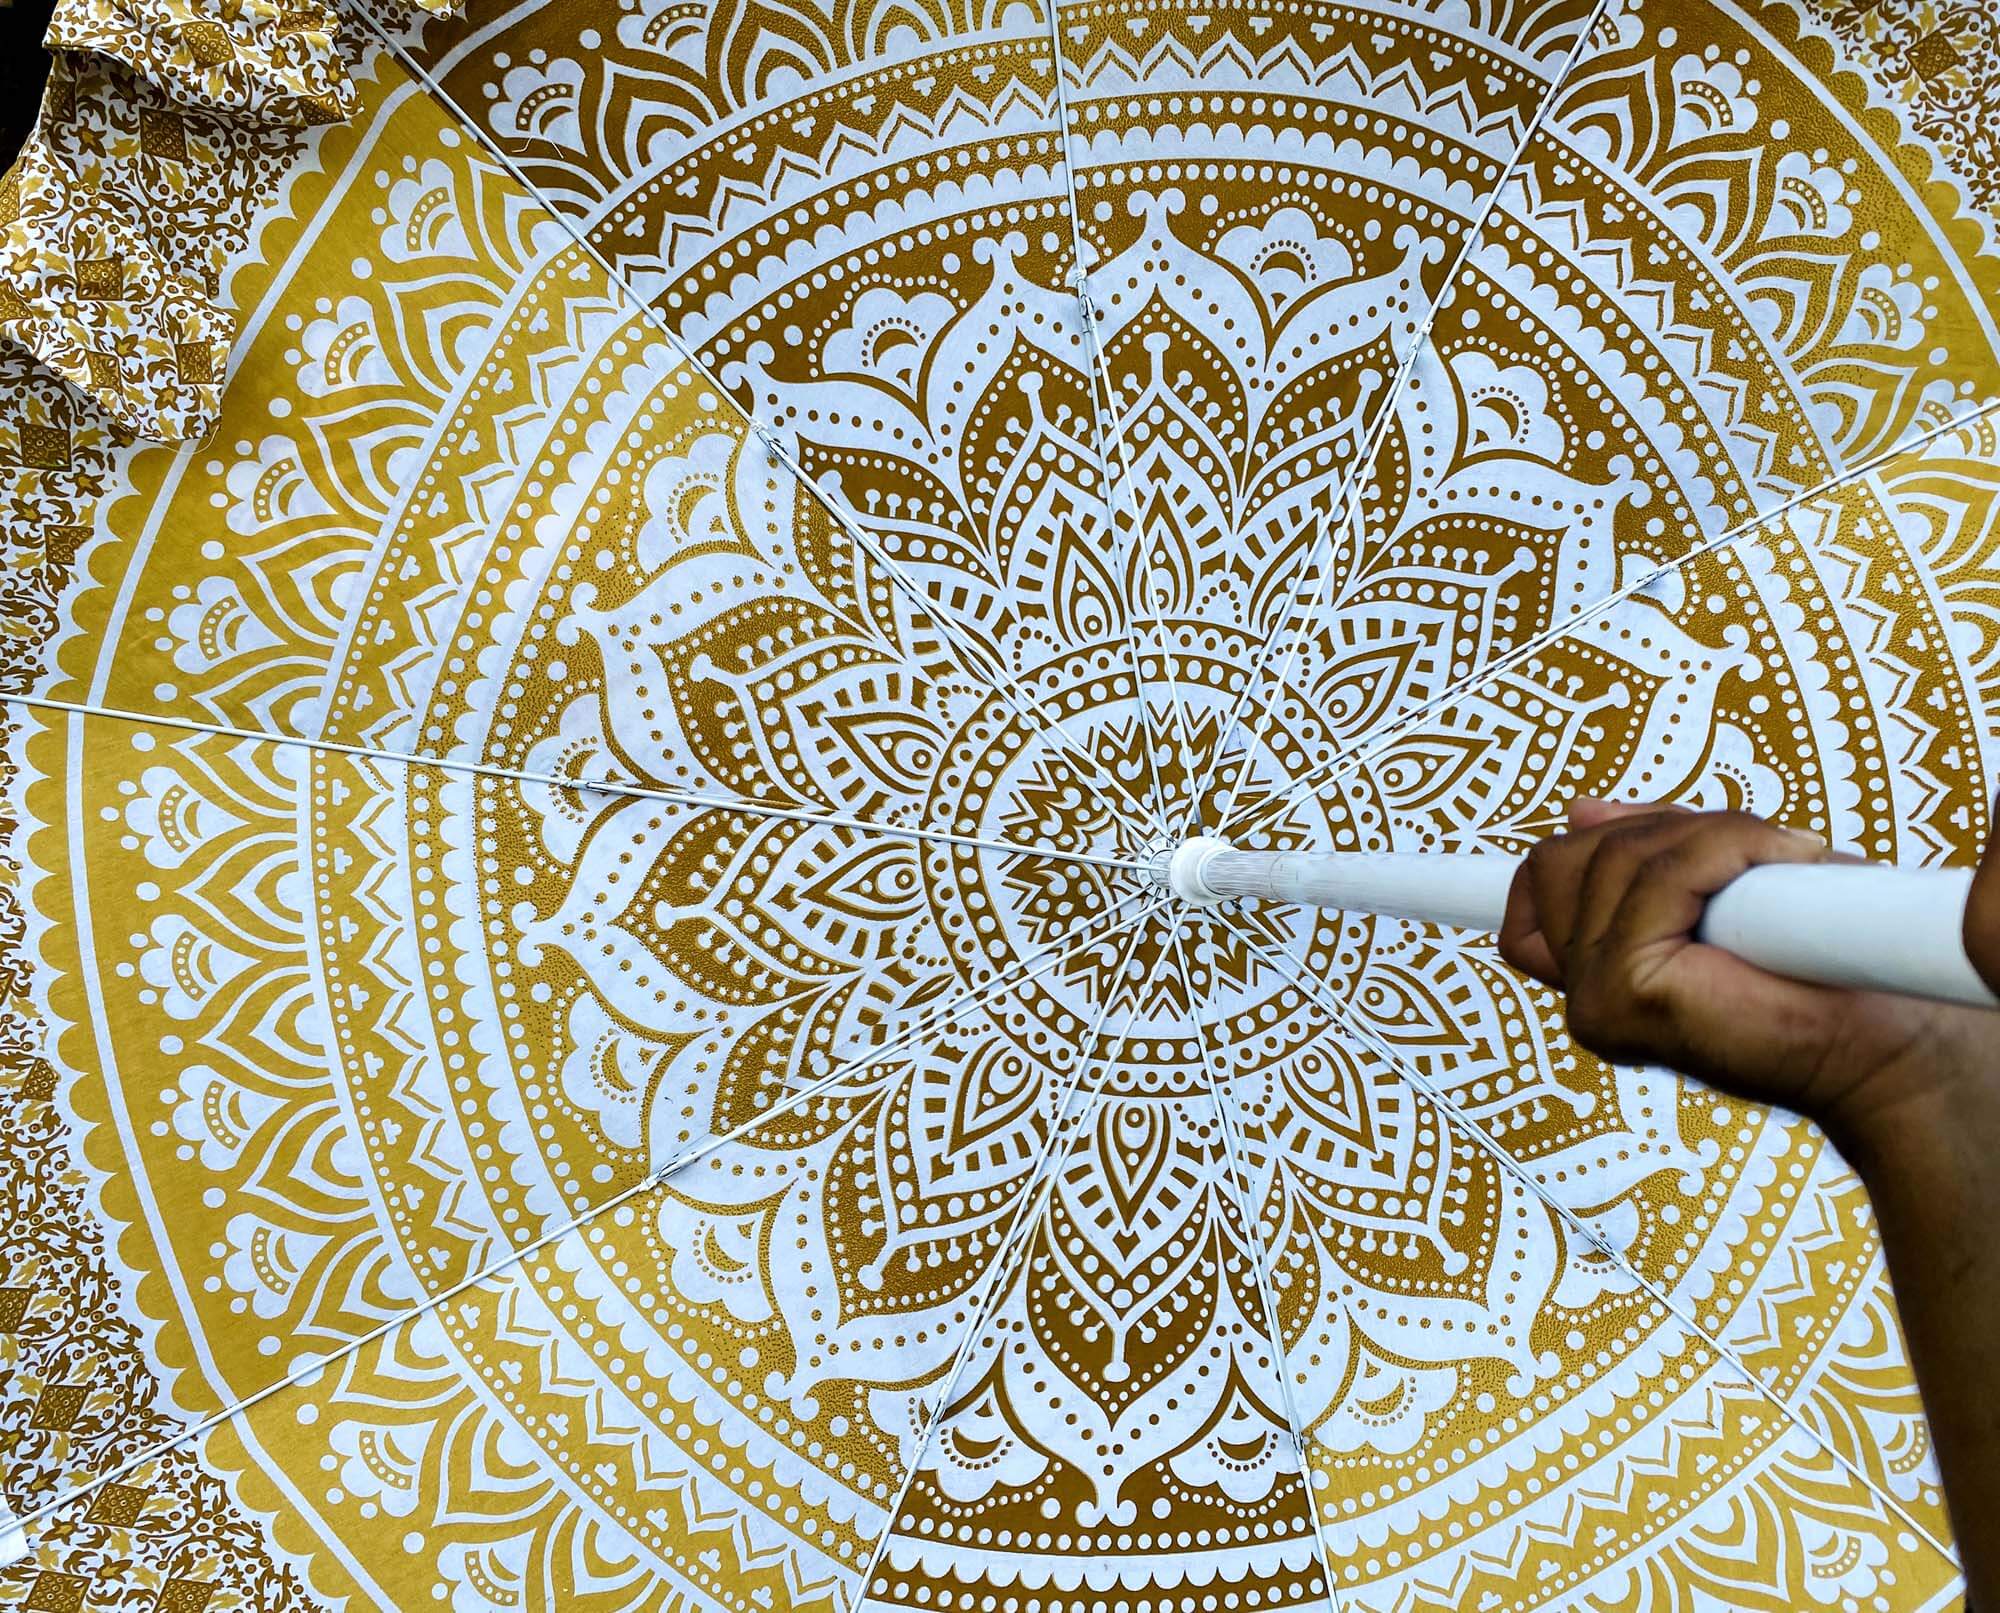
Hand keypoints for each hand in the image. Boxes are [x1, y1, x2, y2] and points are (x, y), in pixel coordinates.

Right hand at [1497, 798, 1999, 1152]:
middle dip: (1653, 830)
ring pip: (1611, 856)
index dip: (1546, 859)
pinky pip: (1652, 880)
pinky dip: (1719, 852)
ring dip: (1707, 838)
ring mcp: (1595, 1000)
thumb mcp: (1724, 884)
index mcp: (1603, 972)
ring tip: (1776, 862)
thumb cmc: (1830, 972)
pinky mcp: (1622, 996)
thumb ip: (1651, 854)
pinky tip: (1777, 864)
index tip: (1591, 820)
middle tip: (1742, 851)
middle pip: (1559, 859)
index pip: (1529, 899)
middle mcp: (1586, 992)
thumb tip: (1586, 811)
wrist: (1895, 1039)